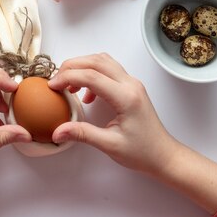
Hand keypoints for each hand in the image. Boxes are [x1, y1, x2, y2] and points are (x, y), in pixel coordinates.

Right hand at [49, 53, 216, 213]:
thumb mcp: (109, 145)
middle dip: (72, 66)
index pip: (92, 76)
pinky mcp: (131, 87)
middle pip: (96, 61)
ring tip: (67, 84)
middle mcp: (130, 84)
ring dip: (83, 66)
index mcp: (126, 97)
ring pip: (103, 61)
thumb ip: (82, 134)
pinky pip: (109, 69)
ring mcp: (132, 83)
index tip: (52, 86)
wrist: (163, 155)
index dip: (68, 77)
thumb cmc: (141, 152)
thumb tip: (57, 131)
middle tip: (56, 81)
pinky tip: (86, 94)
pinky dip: (92, 73)